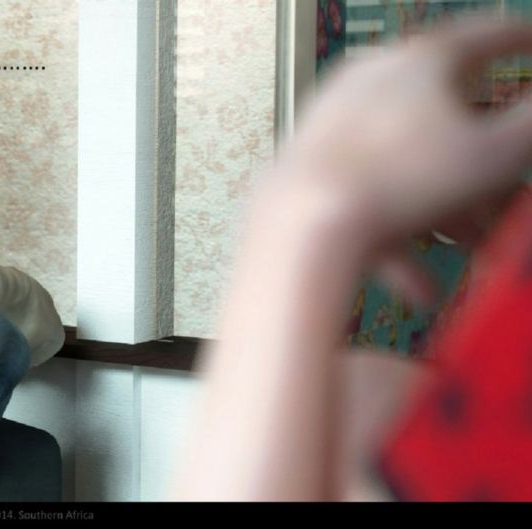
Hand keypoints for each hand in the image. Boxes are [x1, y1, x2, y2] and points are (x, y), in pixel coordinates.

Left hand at [270, 17, 531, 301]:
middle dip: (485, 166)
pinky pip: (365, 199)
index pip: (485, 37)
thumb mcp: (496, 153)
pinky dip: (397, 238)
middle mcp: (368, 82)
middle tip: (509, 196)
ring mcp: (333, 125)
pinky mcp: (308, 171)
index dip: (519, 43)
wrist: (302, 226)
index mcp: (419, 61)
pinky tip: (420, 288)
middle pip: (443, 117)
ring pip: (407, 166)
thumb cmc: (400, 181)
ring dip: (446, 211)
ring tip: (472, 249)